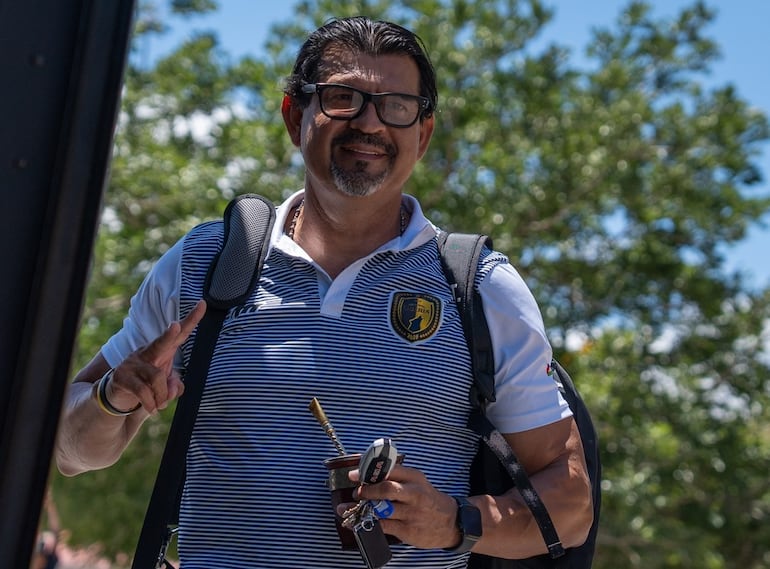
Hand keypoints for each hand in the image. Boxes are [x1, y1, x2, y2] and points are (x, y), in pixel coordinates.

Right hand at [106, 300, 206, 413]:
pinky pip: (143, 391)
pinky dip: (151, 403)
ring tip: (160, 405)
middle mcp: (147, 352)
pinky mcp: (121, 376)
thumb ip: (175, 386)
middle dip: (169, 335)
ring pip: (157, 378)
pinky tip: (152, 409)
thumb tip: (173, 388)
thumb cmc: (147, 386)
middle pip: (161, 343)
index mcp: (162, 351)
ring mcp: (132, 363)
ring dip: (162, 396)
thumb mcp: (165, 387)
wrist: (117, 397)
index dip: (192, 320)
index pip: (179, 334)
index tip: (203, 303)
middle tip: (175, 325)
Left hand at [341, 464, 459, 548]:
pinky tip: (356, 523)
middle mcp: (414, 494)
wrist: (451, 522)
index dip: (368, 472)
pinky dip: (367, 524)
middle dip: (367, 490)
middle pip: (387, 488)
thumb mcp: (417, 482)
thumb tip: (367, 476)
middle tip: (356, 492)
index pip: (389, 470)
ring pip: (382, 510)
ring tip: (345, 508)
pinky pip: (383, 526)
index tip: (353, 475)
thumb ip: (396, 478)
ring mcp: (411, 513)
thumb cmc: (428, 499)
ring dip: (360, 509)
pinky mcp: (408, 530)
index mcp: (414, 477)